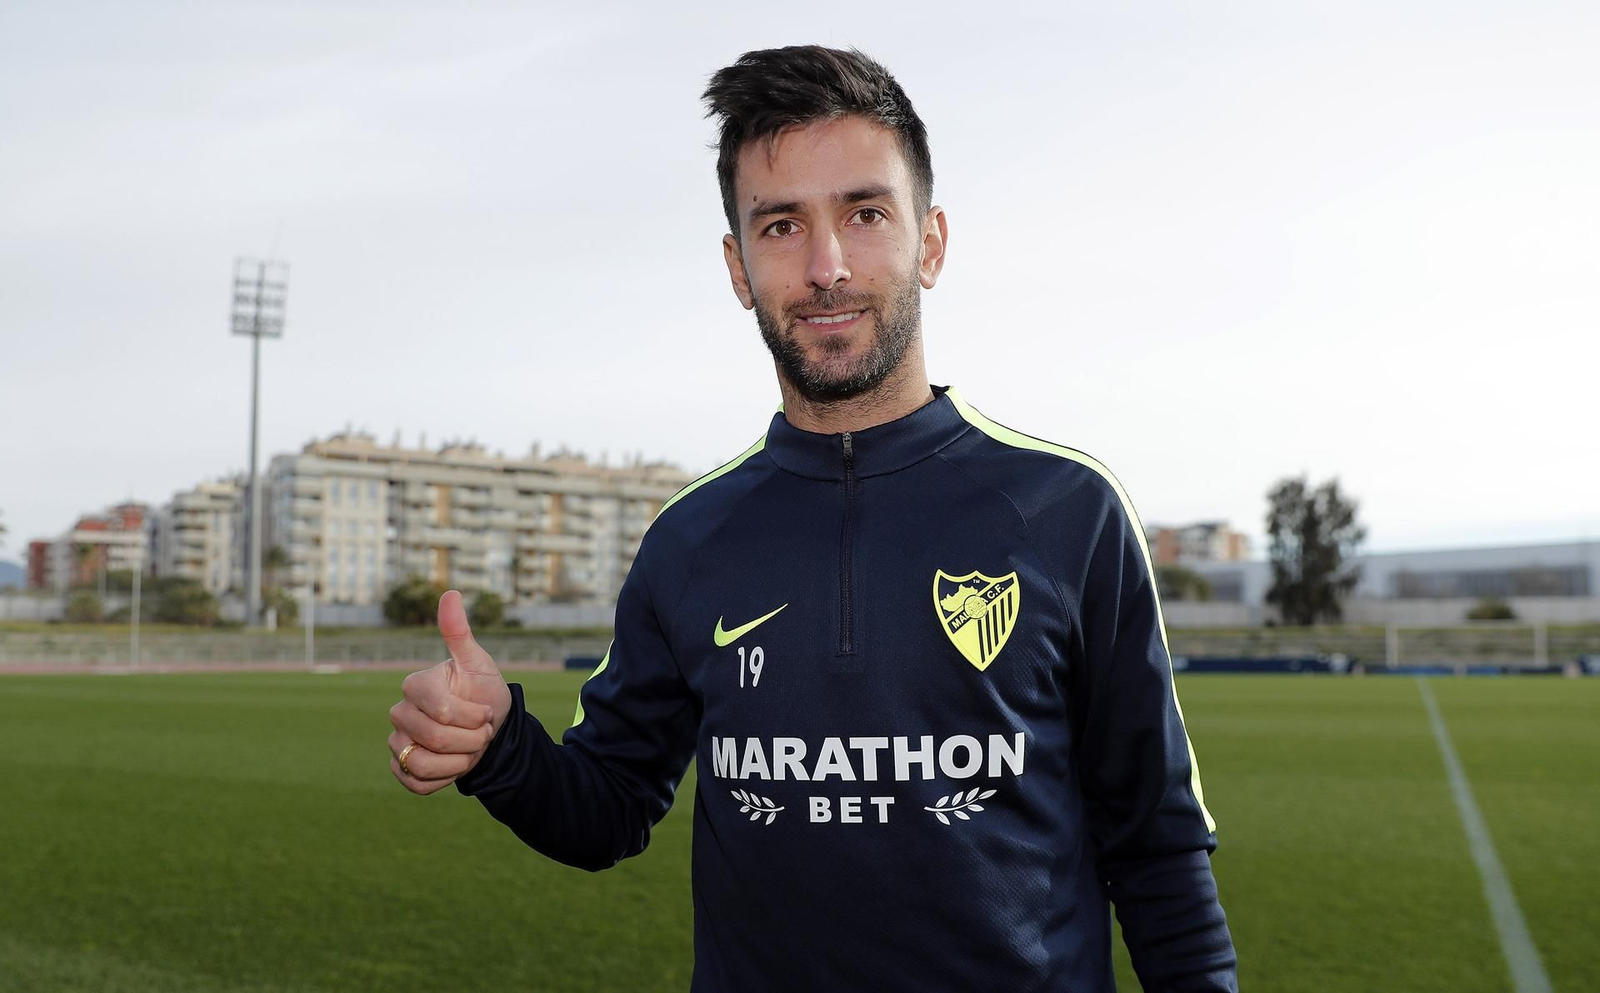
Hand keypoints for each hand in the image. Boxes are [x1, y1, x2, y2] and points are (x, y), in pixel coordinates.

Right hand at [388, 589, 513, 794]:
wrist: (489, 731)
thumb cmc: (484, 692)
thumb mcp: (479, 663)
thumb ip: (460, 633)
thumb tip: (450, 592)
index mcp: (416, 685)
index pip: (440, 709)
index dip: (471, 717)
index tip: (486, 713)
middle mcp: (399, 712)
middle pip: (433, 737)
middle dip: (470, 740)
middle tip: (483, 733)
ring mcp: (397, 740)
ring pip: (423, 763)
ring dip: (459, 762)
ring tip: (472, 750)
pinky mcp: (400, 767)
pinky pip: (416, 783)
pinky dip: (444, 781)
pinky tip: (457, 766)